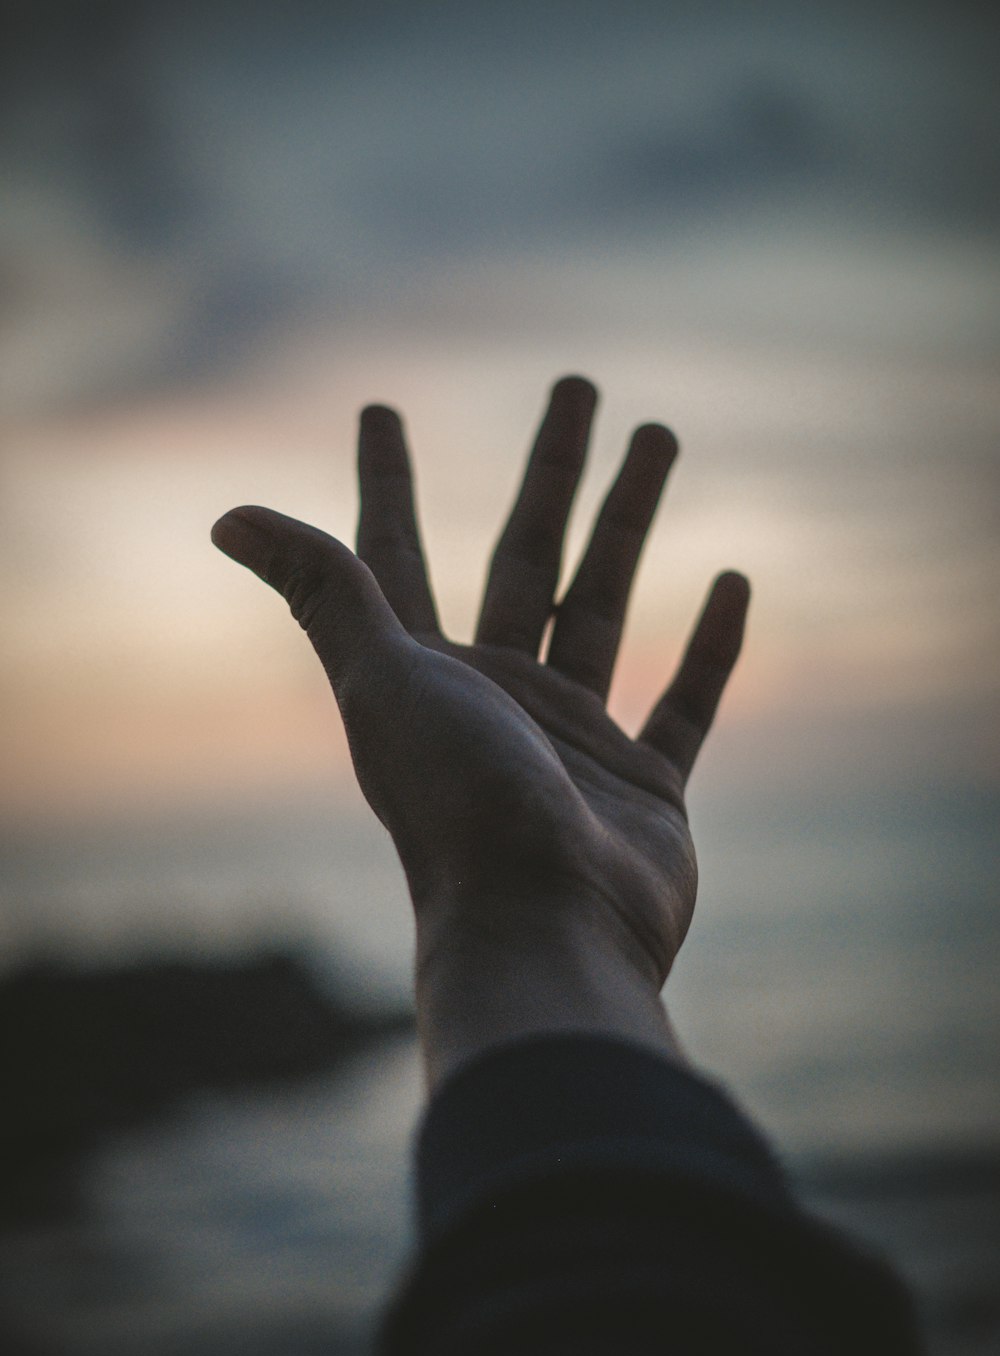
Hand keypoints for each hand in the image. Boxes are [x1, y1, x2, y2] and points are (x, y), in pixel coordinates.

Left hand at [212, 376, 748, 1082]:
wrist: (547, 931)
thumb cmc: (457, 807)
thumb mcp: (385, 683)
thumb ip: (327, 594)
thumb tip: (230, 515)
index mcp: (424, 675)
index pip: (395, 556)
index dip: (383, 483)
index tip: (380, 409)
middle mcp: (496, 698)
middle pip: (527, 559)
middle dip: (551, 472)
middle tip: (577, 385)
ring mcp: (574, 741)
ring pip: (610, 606)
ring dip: (631, 523)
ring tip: (661, 435)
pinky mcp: (646, 785)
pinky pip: (686, 700)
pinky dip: (712, 648)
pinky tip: (734, 582)